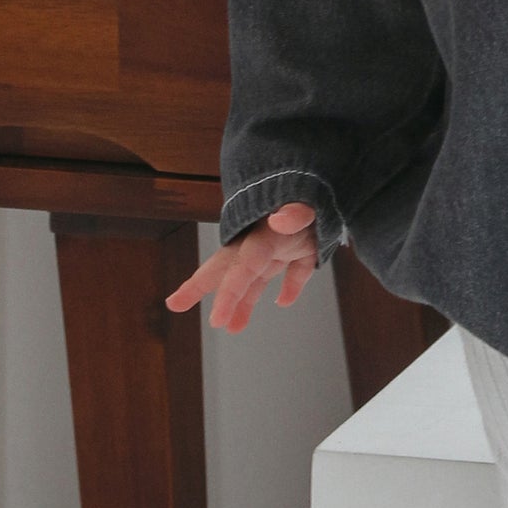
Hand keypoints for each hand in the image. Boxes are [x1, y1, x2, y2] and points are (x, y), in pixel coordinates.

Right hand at [166, 202, 321, 330]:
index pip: (241, 268)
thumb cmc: (318, 193)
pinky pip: (293, 271)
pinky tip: (283, 301)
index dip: (229, 293)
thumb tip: (280, 220)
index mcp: (264, 235)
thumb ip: (296, 213)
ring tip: (232, 327)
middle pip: (229, 269)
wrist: (333, 180)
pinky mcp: (302, 246)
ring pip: (256, 277)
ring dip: (243, 300)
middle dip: (201, 286)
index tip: (216, 319)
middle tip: (174, 303)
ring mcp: (282, 245)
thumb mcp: (309, 202)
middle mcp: (265, 241)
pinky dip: (290, 286)